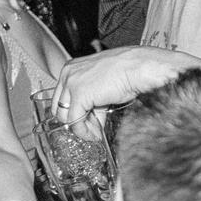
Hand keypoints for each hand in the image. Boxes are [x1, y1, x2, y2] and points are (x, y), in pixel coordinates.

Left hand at [53, 46, 197, 124]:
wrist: (141, 67)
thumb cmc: (130, 69)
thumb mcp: (105, 81)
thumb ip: (93, 96)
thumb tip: (92, 115)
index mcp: (73, 67)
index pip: (62, 96)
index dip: (74, 112)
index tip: (88, 120)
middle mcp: (68, 73)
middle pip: (59, 106)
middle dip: (76, 120)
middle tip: (93, 128)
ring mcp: (72, 83)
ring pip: (64, 116)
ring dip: (81, 128)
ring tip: (96, 132)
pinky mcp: (80, 95)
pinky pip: (75, 121)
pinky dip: (84, 131)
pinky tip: (96, 133)